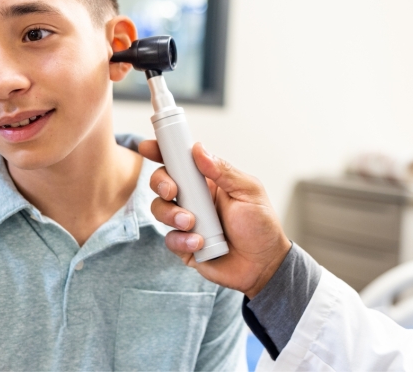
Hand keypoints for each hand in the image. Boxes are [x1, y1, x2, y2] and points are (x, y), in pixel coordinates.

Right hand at [139, 140, 291, 297]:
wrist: (264, 264)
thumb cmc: (261, 226)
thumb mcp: (248, 191)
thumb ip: (224, 171)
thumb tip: (199, 149)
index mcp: (208, 181)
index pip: (180, 162)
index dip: (162, 152)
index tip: (148, 147)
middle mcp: (194, 199)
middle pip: (162, 183)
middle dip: (160, 183)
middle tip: (172, 191)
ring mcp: (186, 222)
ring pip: (160, 210)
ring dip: (171, 214)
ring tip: (191, 223)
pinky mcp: (184, 245)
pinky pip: (169, 239)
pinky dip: (181, 240)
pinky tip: (199, 243)